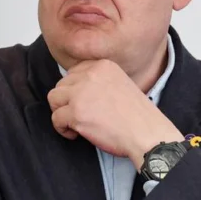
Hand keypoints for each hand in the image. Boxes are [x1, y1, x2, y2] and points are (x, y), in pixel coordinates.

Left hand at [47, 60, 181, 162]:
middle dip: (66, 102)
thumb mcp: (119, 84)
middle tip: (81, 116)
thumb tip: (73, 89)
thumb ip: (98, 81)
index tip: (84, 103)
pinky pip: (55, 118)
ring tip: (76, 123)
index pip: (73, 72)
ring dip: (61, 112)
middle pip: (61, 85)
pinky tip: (77, 134)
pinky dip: (63, 129)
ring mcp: (81, 93)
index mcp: (102, 65)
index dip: (75, 91)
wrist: (147, 134)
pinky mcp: (76, 113)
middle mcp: (90, 75)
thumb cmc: (136, 116)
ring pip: (53, 98)